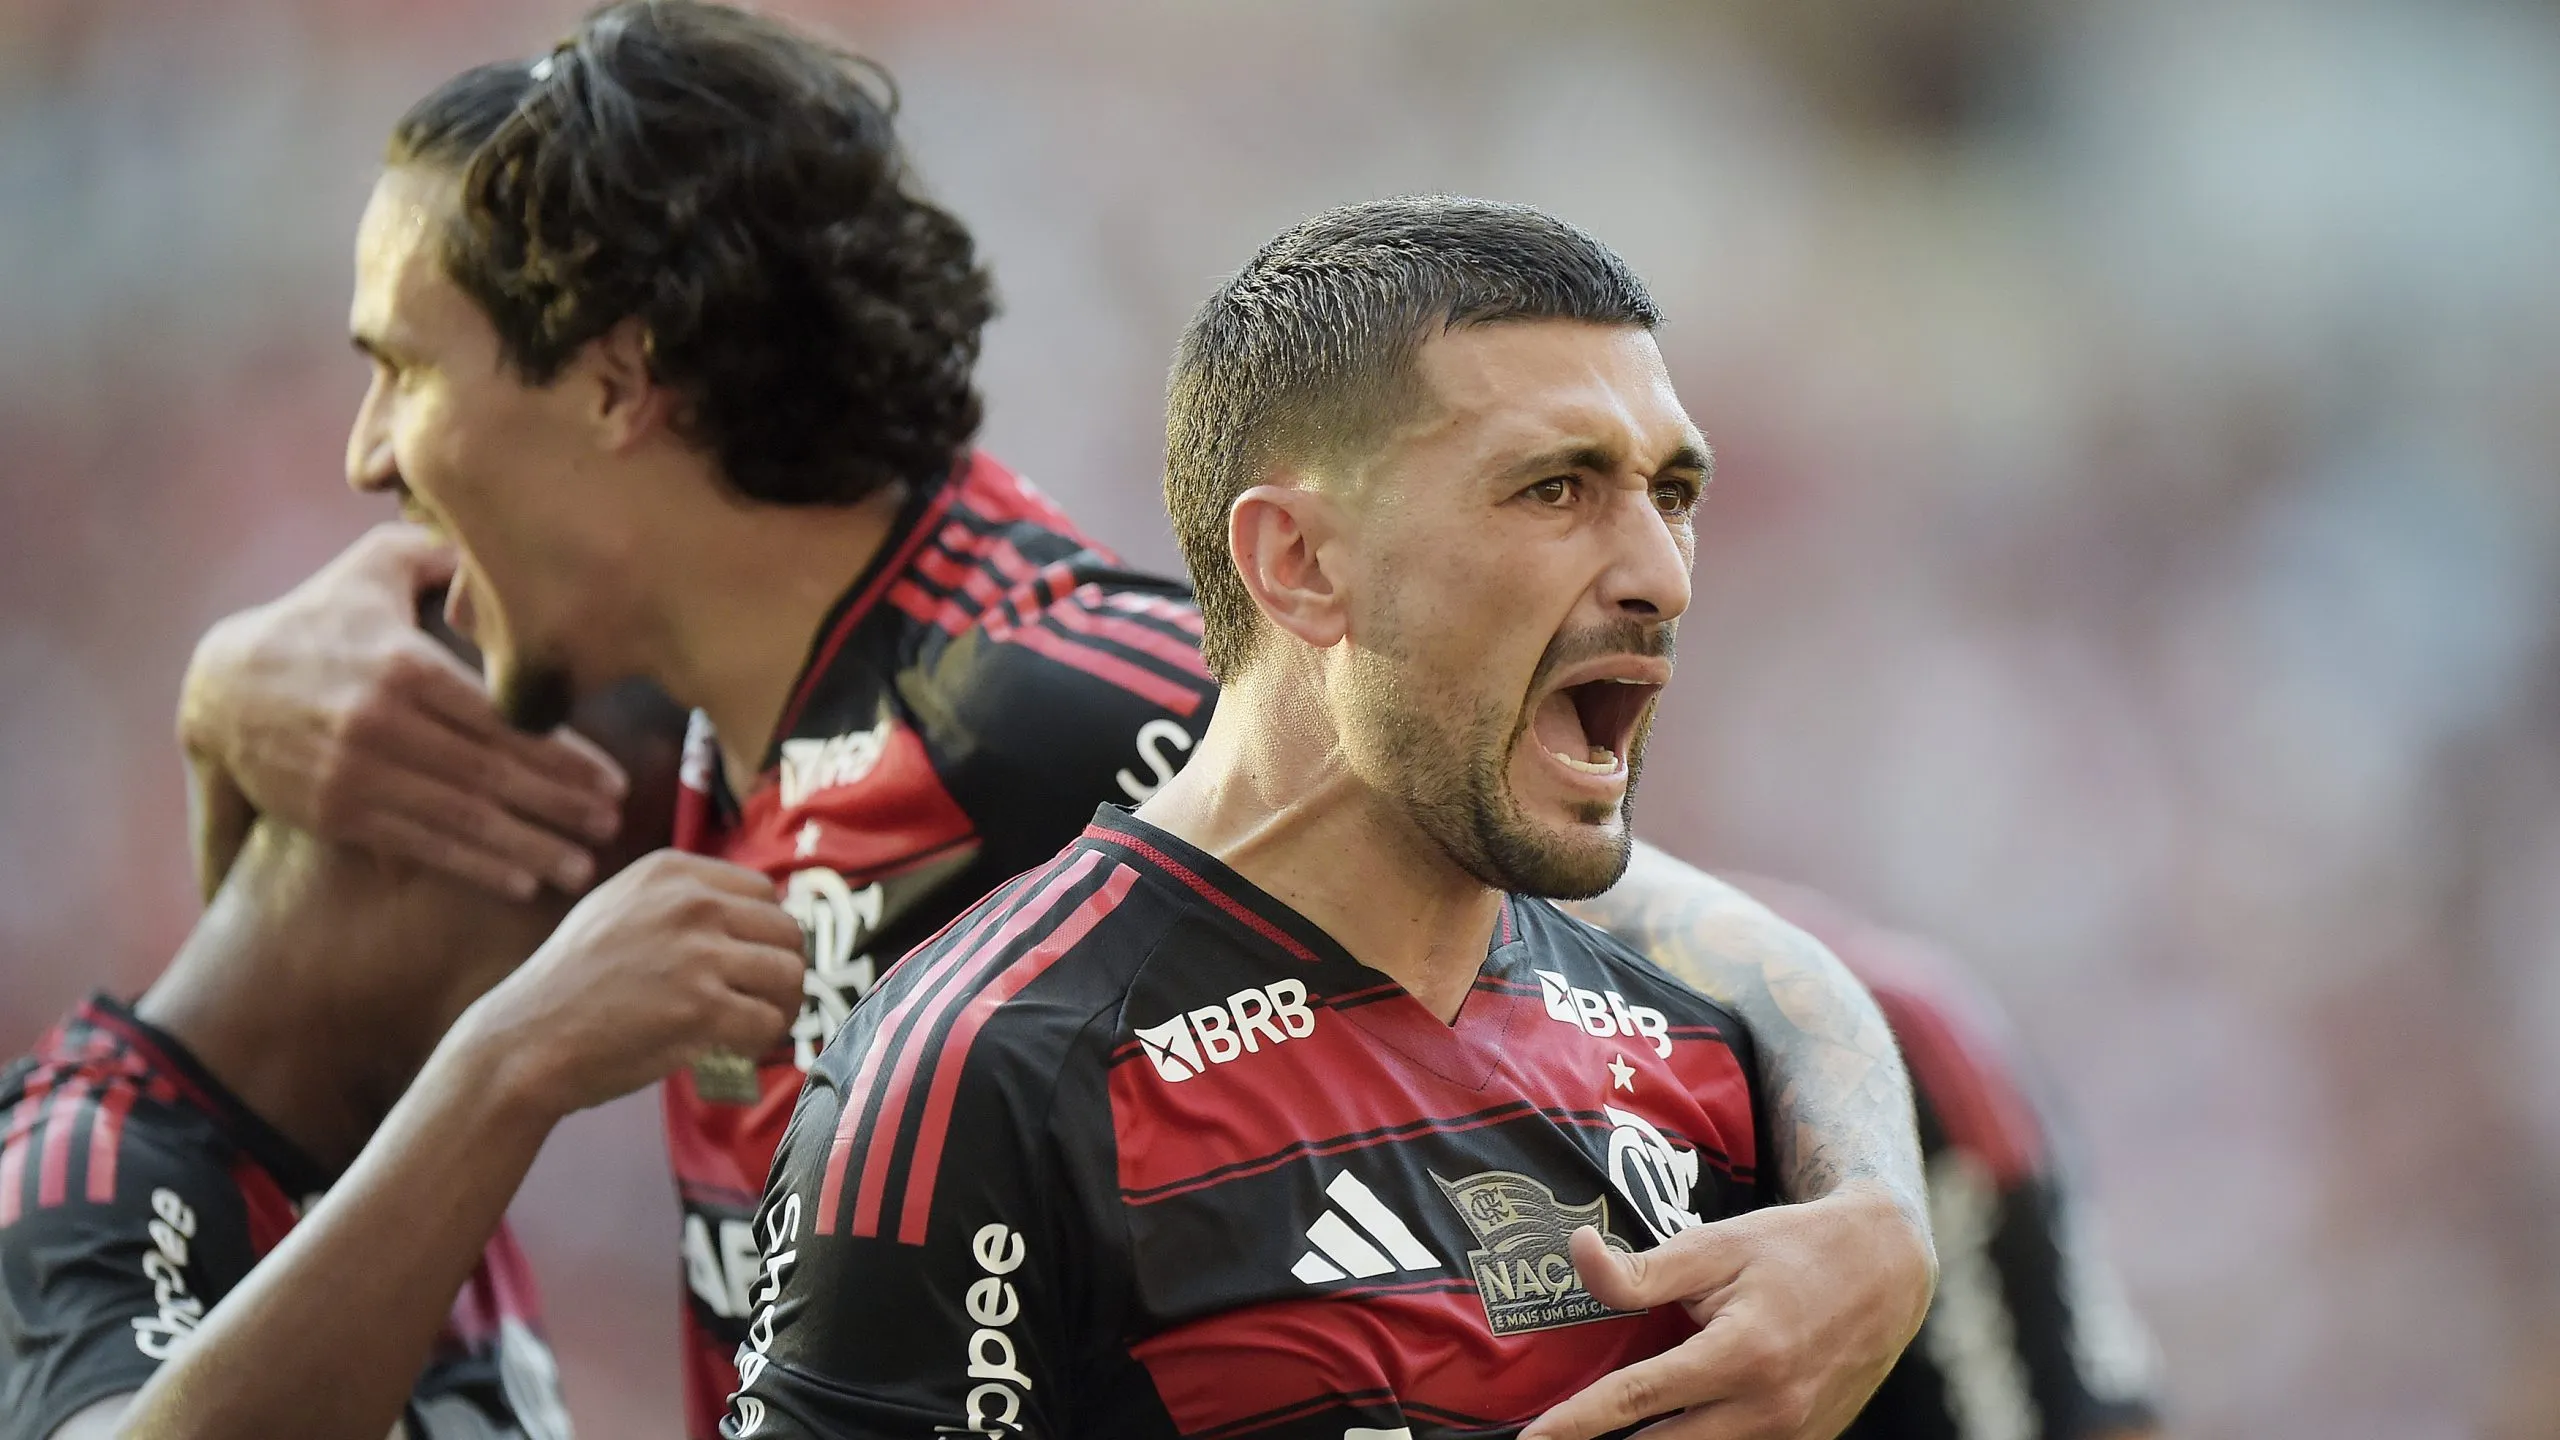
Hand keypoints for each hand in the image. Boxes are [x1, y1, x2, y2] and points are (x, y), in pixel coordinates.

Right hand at [178, 521, 626, 899]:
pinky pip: (419, 844)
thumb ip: (440, 556)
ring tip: (581, 866)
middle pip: (489, 773)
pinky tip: (521, 882)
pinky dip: (474, 866)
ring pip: (460, 818)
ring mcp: (357, 775)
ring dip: (527, 847)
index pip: (499, 719)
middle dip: (559, 805)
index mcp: (403, 666)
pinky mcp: (338, 813)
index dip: (561, 756)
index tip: (613, 781)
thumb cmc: (319, 620)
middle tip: (613, 824)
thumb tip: (504, 555)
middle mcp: (381, 725)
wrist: (221, 689)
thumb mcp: (373, 569)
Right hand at [462, 849, 804, 1118]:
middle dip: (779, 971)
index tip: (746, 964)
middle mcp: (691, 902)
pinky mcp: (703, 1007)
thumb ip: (677, 901)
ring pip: (790, 975)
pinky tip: (735, 1049)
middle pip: (787, 931)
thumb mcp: (617, 908)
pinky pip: (769, 1021)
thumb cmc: (569, 985)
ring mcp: (699, 953)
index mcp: (671, 871)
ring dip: (780, 1007)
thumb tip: (748, 917)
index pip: (763, 892)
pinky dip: (760, 1041)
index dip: (762, 934)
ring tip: (752, 1025)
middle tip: (759, 1001)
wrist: (524, 1040)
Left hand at [1521, 1184, 1934, 1439]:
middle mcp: (1768, 1409)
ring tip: (1601, 1436)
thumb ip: (1643, 1268)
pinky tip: (1664, 1429)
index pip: (1635, 1400)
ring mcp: (1791, 1436)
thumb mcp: (1718, 1245)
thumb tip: (1576, 1253)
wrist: (1889, 1269)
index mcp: (1740, 1355)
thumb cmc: (1793, 1248)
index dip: (1574, 1425)